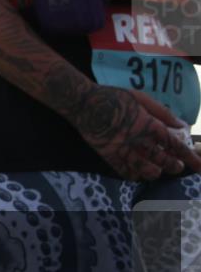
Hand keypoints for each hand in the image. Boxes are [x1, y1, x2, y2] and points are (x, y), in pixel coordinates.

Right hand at [75, 86, 200, 179]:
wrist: (83, 102)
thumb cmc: (113, 96)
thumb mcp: (141, 98)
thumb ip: (162, 112)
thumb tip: (181, 125)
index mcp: (148, 124)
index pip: (174, 145)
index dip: (188, 157)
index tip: (198, 166)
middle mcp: (137, 139)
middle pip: (162, 159)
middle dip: (173, 165)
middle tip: (176, 166)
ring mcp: (122, 149)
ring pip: (144, 169)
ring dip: (155, 172)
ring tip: (158, 171)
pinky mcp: (107, 154)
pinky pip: (124, 171)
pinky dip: (134, 174)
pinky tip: (138, 173)